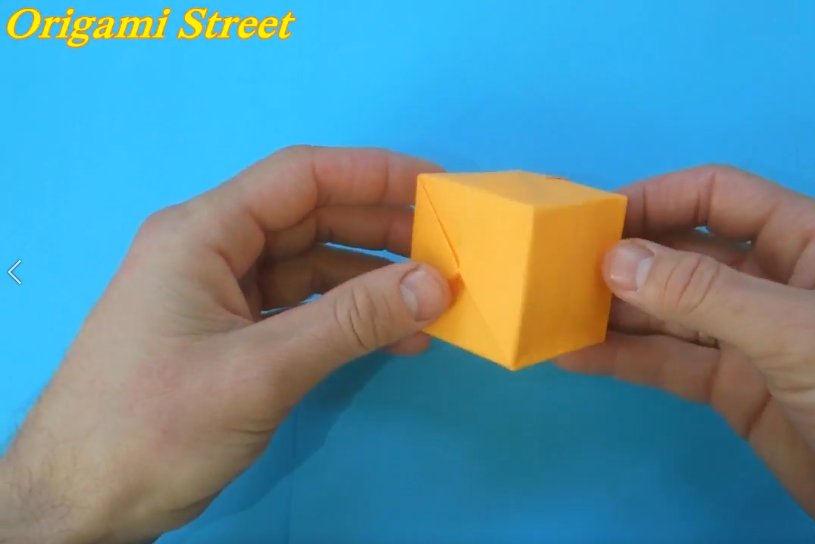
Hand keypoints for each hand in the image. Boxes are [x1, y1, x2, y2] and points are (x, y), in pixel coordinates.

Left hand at [0, 146, 451, 543]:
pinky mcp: (233, 334)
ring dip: (373, 279)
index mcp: (202, 233)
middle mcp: (212, 250)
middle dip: (382, 229)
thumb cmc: (155, 426)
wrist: (84, 503)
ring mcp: (222, 294)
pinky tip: (398, 336)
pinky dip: (350, 318)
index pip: (300, 177)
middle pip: (311, 217)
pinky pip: (304, 309)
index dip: (374, 174)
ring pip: (313, 265)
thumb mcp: (262, 370)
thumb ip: (352, 321)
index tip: (438, 187)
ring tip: (435, 295)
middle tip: (450, 245)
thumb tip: (436, 283)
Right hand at [556, 166, 814, 543]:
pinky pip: (672, 365)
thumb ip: (704, 294)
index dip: (654, 199)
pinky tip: (579, 357)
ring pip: (670, 313)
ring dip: (615, 312)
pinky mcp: (738, 391)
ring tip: (552, 312)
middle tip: (555, 270)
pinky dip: (626, 360)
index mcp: (806, 240)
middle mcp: (774, 281)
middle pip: (684, 253)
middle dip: (625, 259)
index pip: (716, 196)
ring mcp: (754, 339)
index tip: (591, 218)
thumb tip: (614, 259)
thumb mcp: (800, 332)